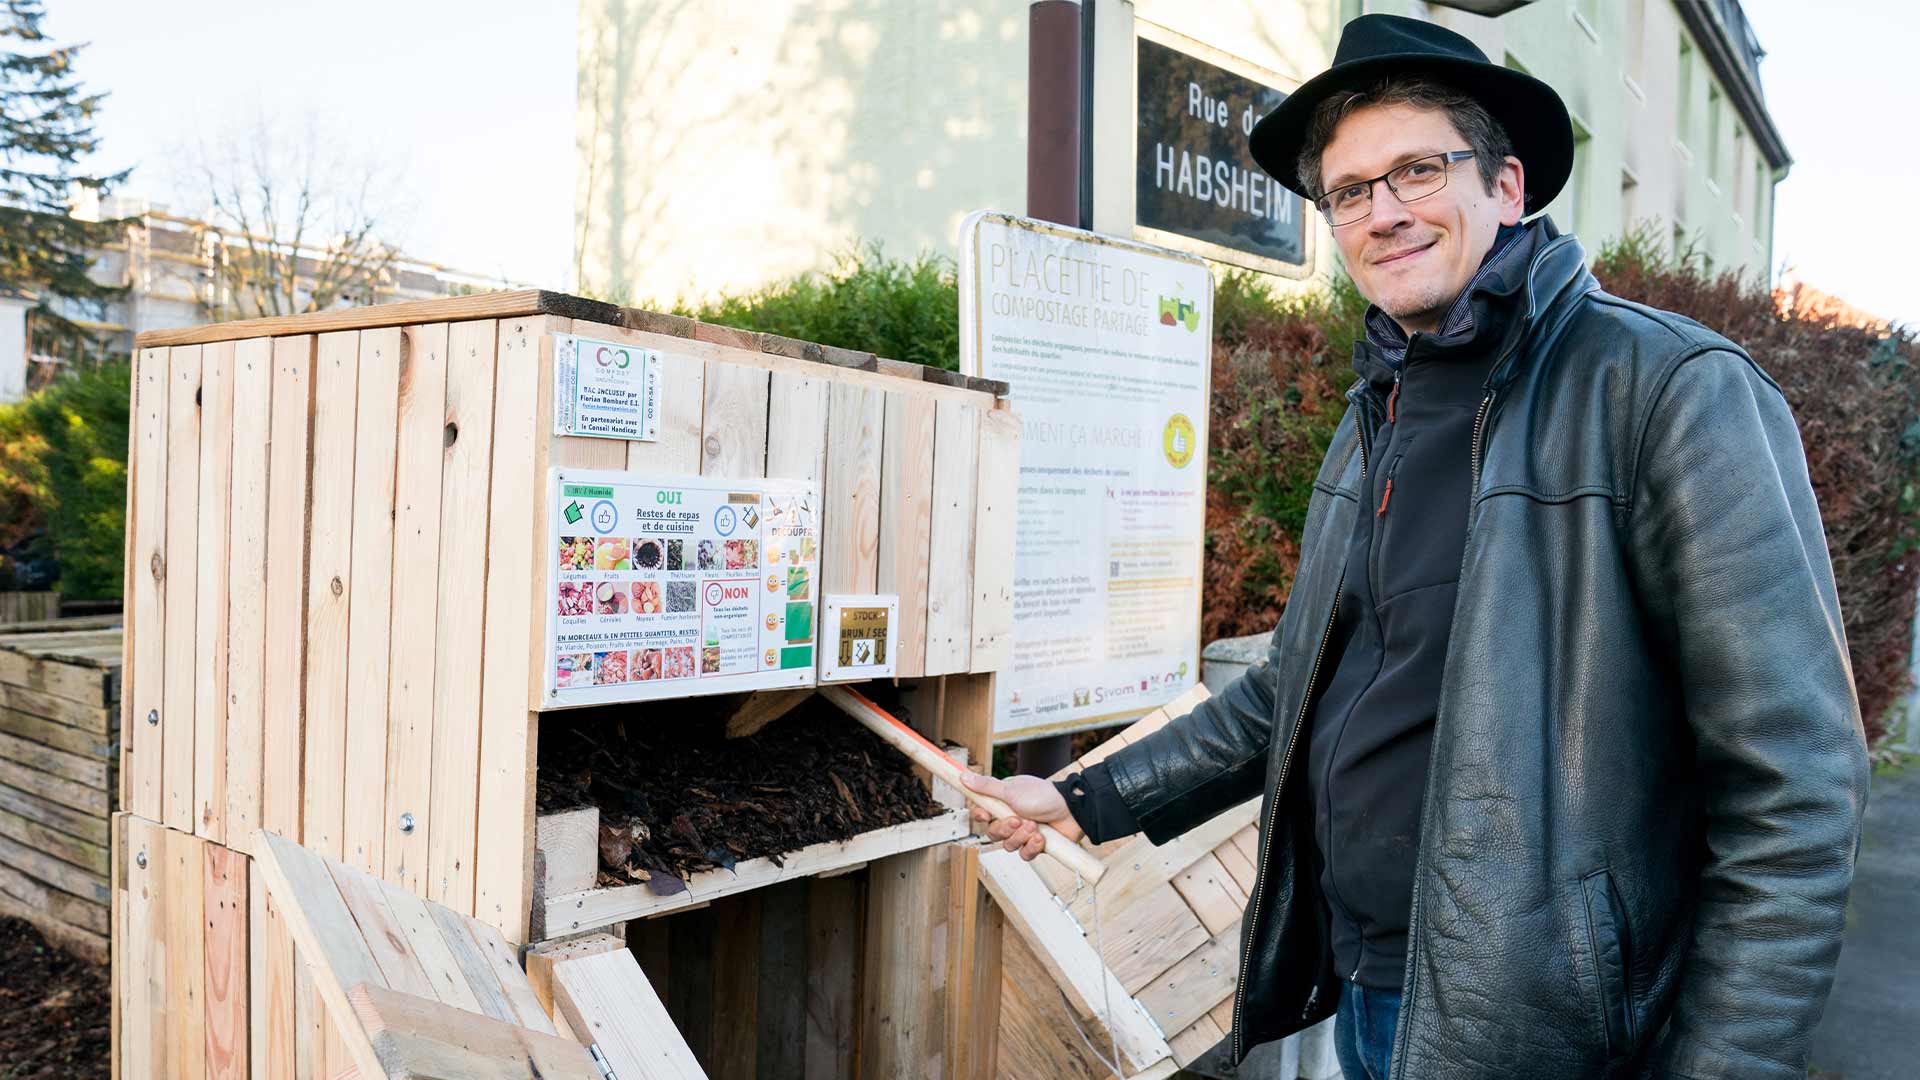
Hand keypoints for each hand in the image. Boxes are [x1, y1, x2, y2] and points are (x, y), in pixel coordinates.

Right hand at [959, 771, 1083, 860]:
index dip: (982, 817)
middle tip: (1017, 820)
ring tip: (1034, 826)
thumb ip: (986, 787)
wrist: (1072, 810)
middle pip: (993, 834)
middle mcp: (1011, 818)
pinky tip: (1040, 838)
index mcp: (1003, 803)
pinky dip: (1031, 848)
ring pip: (1008, 846)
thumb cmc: (1043, 795)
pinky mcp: (1035, 846)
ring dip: (1020, 837)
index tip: (986, 815)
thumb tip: (963, 776)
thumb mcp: (1011, 790)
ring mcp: (1023, 833)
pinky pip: (1023, 855)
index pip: (982, 814)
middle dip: (1005, 829)